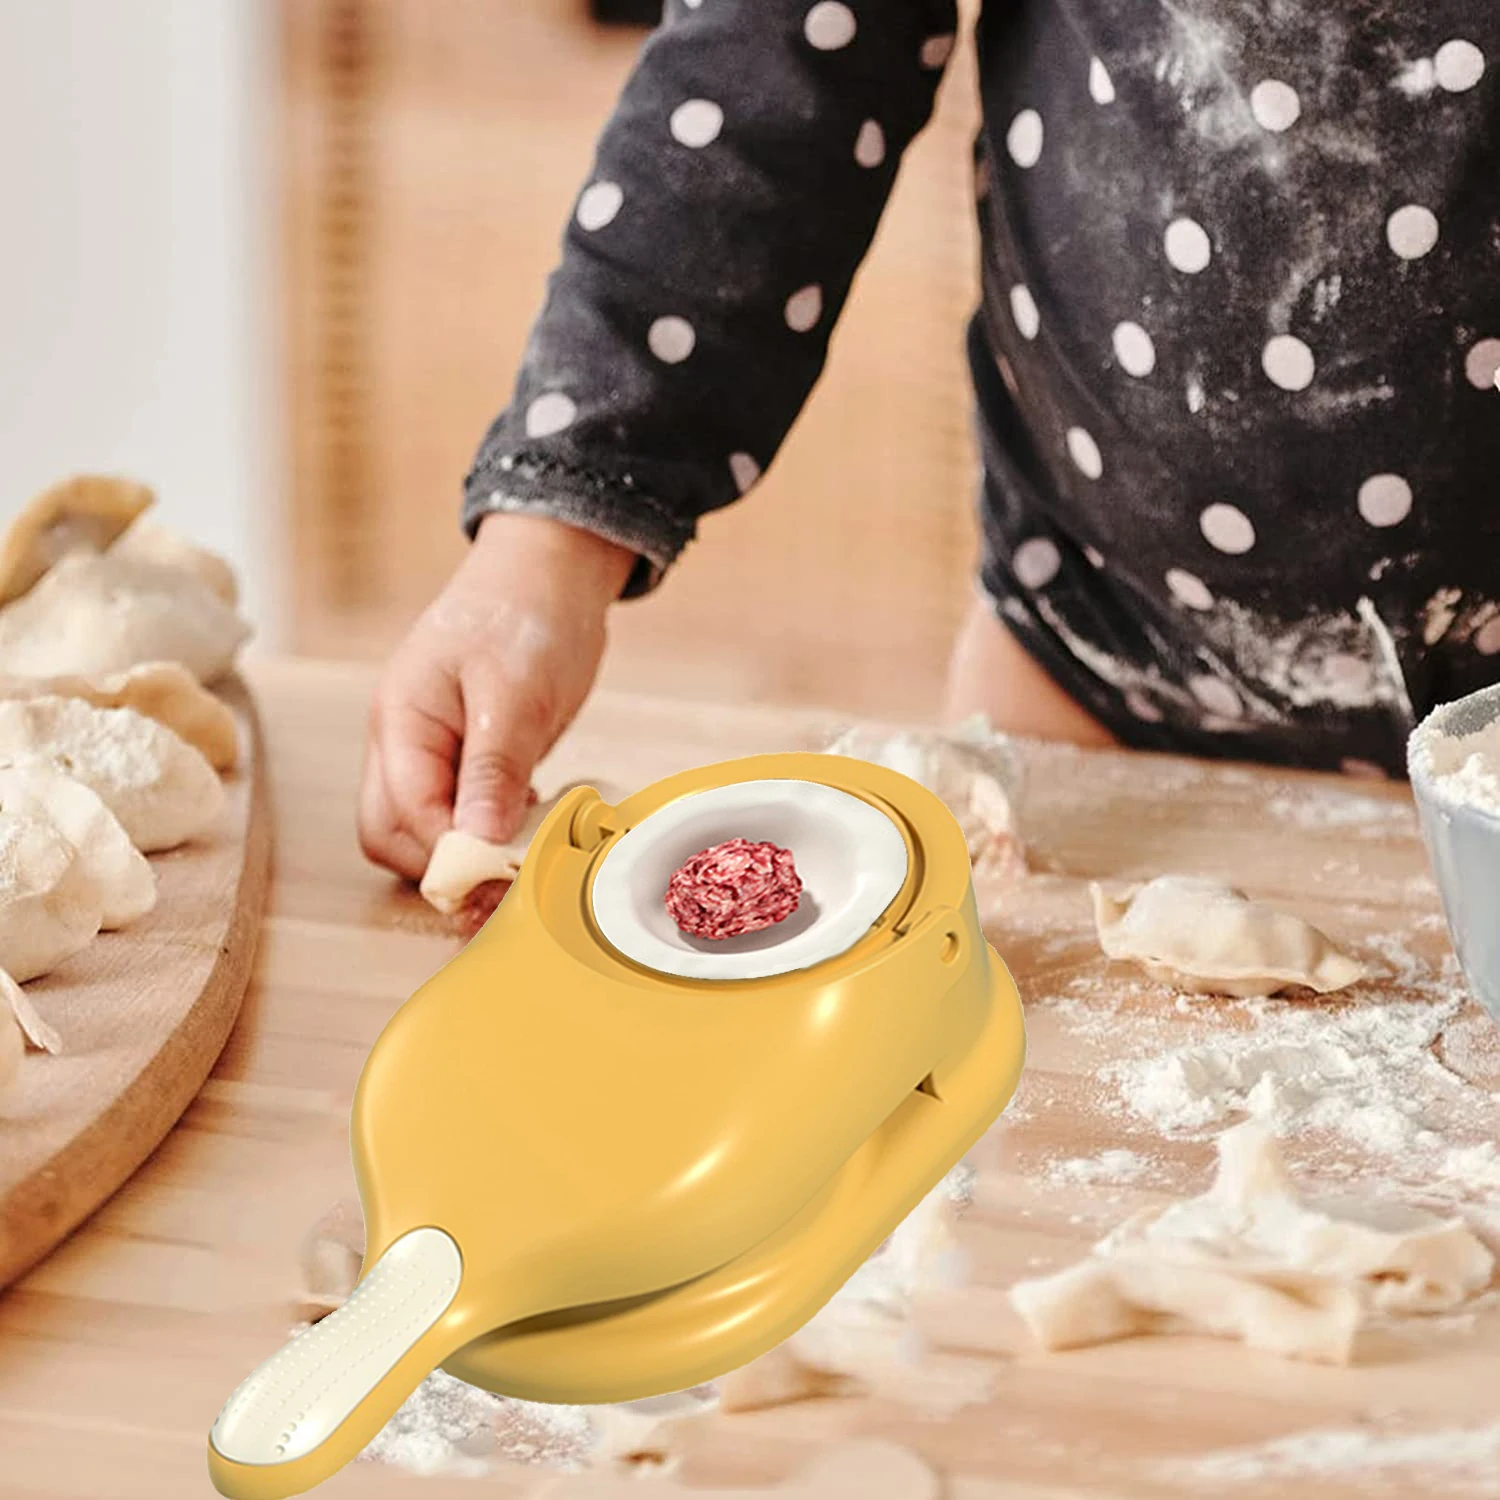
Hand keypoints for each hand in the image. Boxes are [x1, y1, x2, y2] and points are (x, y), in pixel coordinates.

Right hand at [358, 513, 636, 880]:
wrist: (551, 570)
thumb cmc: (528, 616)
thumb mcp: (515, 694)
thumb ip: (491, 770)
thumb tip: (474, 843)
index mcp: (399, 719)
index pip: (401, 814)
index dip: (447, 855)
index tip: (501, 880)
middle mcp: (401, 741)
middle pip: (394, 834)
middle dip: (446, 866)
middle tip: (512, 881)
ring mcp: (429, 750)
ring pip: (424, 829)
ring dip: (469, 853)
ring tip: (525, 854)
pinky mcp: (463, 756)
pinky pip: (459, 811)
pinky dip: (489, 832)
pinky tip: (529, 828)